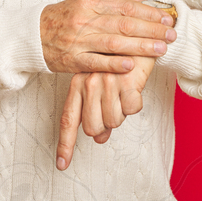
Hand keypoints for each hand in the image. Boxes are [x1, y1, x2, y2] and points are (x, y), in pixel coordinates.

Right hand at [40, 0, 175, 73]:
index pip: (126, 7)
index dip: (149, 13)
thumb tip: (143, 1)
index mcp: (91, 2)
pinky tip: (131, 65)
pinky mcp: (72, 59)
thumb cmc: (63, 18)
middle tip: (171, 34)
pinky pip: (95, 61)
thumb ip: (115, 4)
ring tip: (161, 49)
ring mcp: (78, 39)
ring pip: (114, 42)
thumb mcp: (87, 4)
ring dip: (140, 46)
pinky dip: (113, 64)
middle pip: (124, 23)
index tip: (167, 18)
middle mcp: (85, 19)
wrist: (32, 34)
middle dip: (151, 29)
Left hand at [56, 53, 157, 170]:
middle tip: (114, 105)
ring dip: (122, 112)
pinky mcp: (127, 81)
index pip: (69, 119)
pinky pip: (131, 110)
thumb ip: (96, 109)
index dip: (66, 144)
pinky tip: (134, 87)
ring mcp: (108, 82)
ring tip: (124, 92)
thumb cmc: (119, 61)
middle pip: (93, 127)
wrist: (140, 35)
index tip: (61, 165)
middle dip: (106, 125)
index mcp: (78, 83)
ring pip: (114, 121)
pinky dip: (136, 103)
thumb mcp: (101, 82)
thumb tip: (100, 138)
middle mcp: (89, 83)